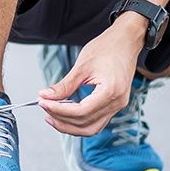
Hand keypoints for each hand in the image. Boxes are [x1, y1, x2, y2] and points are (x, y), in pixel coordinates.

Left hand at [36, 15, 145, 134]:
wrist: (125, 42)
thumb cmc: (108, 48)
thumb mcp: (82, 66)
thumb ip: (64, 85)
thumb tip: (46, 96)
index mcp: (110, 91)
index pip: (81, 112)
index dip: (59, 111)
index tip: (44, 103)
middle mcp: (117, 102)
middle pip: (85, 124)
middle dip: (62, 120)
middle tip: (45, 109)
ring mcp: (117, 105)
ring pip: (91, 128)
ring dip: (70, 126)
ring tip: (52, 116)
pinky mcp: (114, 105)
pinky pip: (97, 122)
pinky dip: (80, 122)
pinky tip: (66, 115)